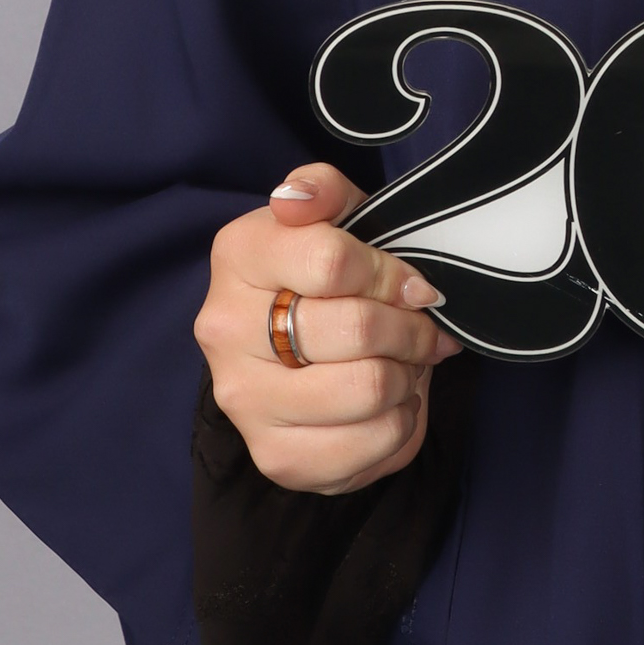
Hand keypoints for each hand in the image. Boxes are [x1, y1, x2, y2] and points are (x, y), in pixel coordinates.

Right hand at [194, 162, 462, 494]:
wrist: (306, 353)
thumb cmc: (331, 275)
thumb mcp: (338, 215)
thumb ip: (322, 189)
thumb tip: (296, 200)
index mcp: (238, 254)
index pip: (332, 261)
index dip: (392, 273)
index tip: (413, 284)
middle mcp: (224, 328)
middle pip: (355, 329)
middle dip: (409, 327)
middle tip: (419, 327)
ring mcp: (243, 399)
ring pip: (367, 388)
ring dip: (407, 375)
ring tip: (402, 362)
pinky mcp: (275, 456)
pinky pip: (369, 444)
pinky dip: (400, 422)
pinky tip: (387, 403)